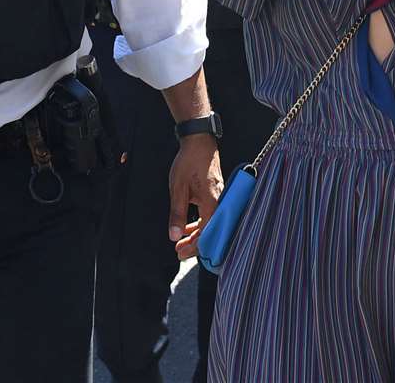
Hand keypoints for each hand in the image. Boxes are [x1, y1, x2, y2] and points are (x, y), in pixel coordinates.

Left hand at [168, 132, 221, 259]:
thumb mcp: (178, 189)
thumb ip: (177, 214)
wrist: (200, 141)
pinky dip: (200, 224)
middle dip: (195, 244)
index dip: (194, 246)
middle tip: (178, 252)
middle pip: (211, 231)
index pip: (207, 233)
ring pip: (211, 223)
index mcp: (212, 202)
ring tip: (180, 243)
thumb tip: (174, 236)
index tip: (180, 252)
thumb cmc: (189, 163)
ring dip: (196, 235)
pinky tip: (188, 228)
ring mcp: (220, 198)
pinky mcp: (217, 194)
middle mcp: (220, 202)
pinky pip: (211, 214)